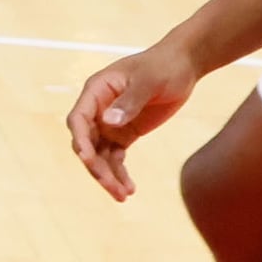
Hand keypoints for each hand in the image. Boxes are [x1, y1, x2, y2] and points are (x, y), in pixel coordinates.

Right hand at [65, 39, 200, 199]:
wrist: (183, 66)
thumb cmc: (164, 67)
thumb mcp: (149, 82)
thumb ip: (129, 102)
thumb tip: (107, 123)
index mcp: (97, 91)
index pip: (78, 119)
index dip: (80, 140)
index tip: (88, 160)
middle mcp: (98, 109)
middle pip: (87, 143)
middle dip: (96, 167)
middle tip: (112, 188)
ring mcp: (110, 122)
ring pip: (100, 155)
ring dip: (108, 175)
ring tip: (123, 195)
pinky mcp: (125, 132)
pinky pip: (116, 157)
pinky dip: (120, 173)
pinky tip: (130, 189)